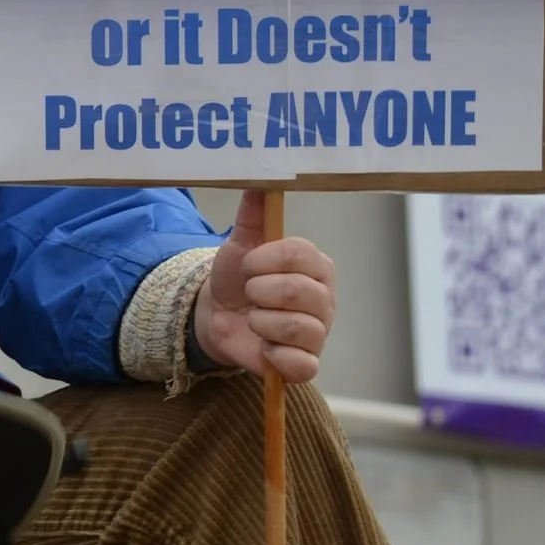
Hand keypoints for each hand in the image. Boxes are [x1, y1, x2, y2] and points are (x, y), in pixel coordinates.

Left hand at [194, 190, 335, 385]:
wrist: (219, 317)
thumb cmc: (237, 279)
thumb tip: (259, 180)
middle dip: (259, 292)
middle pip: (297, 292)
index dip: (262, 261)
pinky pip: (303, 365)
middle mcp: (325, 298)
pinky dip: (276, 357)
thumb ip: (253, 213)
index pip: (297, 254)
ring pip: (296, 328)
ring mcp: (319, 332)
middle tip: (250, 294)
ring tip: (255, 319)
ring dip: (261, 323)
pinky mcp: (307, 363)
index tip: (247, 266)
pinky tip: (264, 347)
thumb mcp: (241, 243)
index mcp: (316, 265)